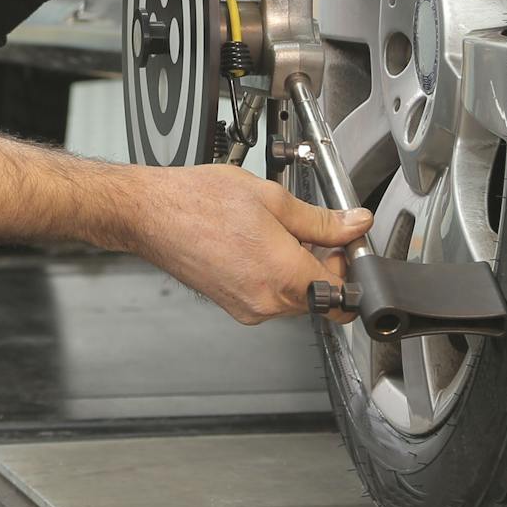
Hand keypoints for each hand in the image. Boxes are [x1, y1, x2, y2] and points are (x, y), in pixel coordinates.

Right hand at [124, 164, 371, 324]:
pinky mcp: (233, 305)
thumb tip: (355, 224)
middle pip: (320, 296)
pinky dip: (272, 274)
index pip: (344, 296)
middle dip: (322, 264)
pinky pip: (269, 296)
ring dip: (296, 268)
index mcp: (284, 276)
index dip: (350, 268)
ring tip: (271, 231)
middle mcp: (267, 302)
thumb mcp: (271, 198)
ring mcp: (248, 308)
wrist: (151, 213)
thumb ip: (321, 219)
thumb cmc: (199, 201)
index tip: (344, 246)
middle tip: (306, 229)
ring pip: (294, 296)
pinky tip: (254, 243)